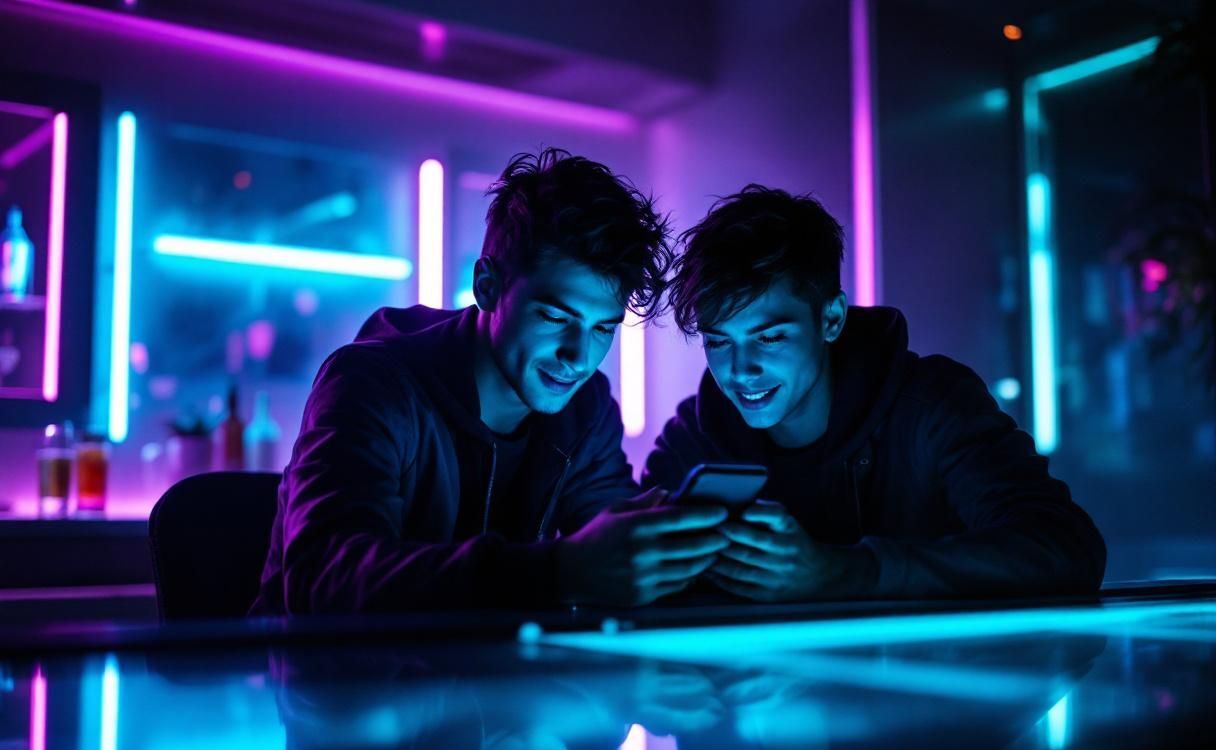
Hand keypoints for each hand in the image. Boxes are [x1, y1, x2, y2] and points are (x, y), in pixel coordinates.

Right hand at [556, 487, 729, 606]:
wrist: (571, 572)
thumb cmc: (596, 536)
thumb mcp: (616, 511)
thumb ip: (644, 502)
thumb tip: (669, 491)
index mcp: (636, 526)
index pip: (680, 518)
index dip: (705, 515)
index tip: (722, 512)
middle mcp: (642, 551)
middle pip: (691, 545)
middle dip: (714, 540)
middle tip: (727, 535)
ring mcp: (643, 576)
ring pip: (688, 569)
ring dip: (707, 560)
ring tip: (716, 552)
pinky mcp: (643, 595)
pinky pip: (677, 586)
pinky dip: (690, 577)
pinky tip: (696, 570)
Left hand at [706, 500, 875, 601]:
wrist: (819, 575)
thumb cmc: (795, 541)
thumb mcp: (788, 522)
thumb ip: (766, 512)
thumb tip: (735, 506)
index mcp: (789, 530)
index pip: (773, 519)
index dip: (751, 517)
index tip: (731, 516)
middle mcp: (784, 553)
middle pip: (747, 547)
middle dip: (721, 539)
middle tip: (700, 531)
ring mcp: (775, 576)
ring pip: (739, 568)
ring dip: (716, 559)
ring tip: (699, 551)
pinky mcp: (767, 594)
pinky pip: (739, 586)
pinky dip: (720, 578)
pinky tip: (706, 570)